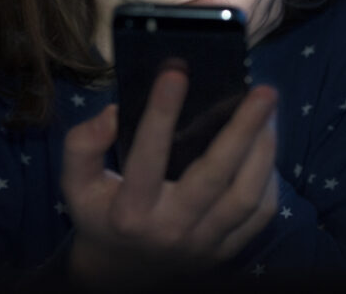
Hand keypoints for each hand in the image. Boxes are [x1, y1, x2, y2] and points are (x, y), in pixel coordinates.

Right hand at [62, 69, 277, 288]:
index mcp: (131, 211)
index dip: (160, 114)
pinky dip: (269, 178)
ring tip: (269, 112)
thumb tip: (112, 113)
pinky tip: (265, 146)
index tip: (175, 71)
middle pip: (215, 176)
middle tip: (263, 91)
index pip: (147, 158)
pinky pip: (260, 214)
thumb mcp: (77, 185)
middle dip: (243, 129)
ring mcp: (204, 243)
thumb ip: (83, 146)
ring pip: (247, 196)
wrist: (124, 275)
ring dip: (264, 151)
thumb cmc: (102, 215)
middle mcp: (171, 228)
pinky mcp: (227, 250)